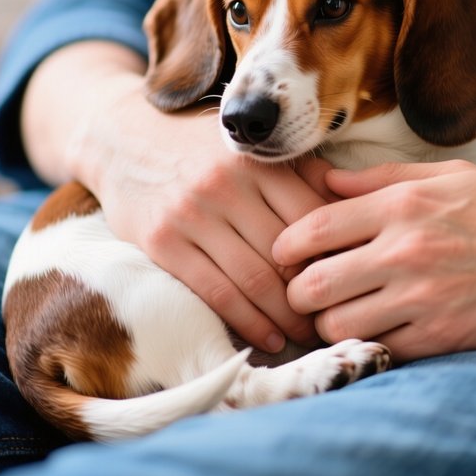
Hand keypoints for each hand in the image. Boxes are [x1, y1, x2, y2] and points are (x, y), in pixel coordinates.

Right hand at [39, 53, 331, 352]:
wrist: (124, 136)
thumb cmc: (201, 145)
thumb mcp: (251, 145)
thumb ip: (301, 171)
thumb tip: (351, 207)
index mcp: (257, 160)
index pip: (311, 217)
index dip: (335, 254)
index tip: (351, 279)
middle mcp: (226, 185)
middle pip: (286, 253)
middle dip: (315, 293)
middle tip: (334, 317)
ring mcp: (192, 215)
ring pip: (253, 279)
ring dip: (285, 317)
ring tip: (305, 334)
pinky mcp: (163, 242)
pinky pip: (214, 292)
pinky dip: (246, 322)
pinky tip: (267, 339)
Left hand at [273, 160, 475, 361]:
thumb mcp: (445, 175)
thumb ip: (379, 177)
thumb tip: (323, 179)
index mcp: (401, 205)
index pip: (312, 230)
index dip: (285, 247)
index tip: (286, 255)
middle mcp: (405, 251)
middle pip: (312, 285)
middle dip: (297, 292)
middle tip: (307, 290)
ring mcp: (424, 299)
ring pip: (337, 326)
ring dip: (329, 323)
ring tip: (341, 312)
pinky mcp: (444, 338)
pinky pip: (380, 350)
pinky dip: (369, 343)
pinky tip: (379, 329)